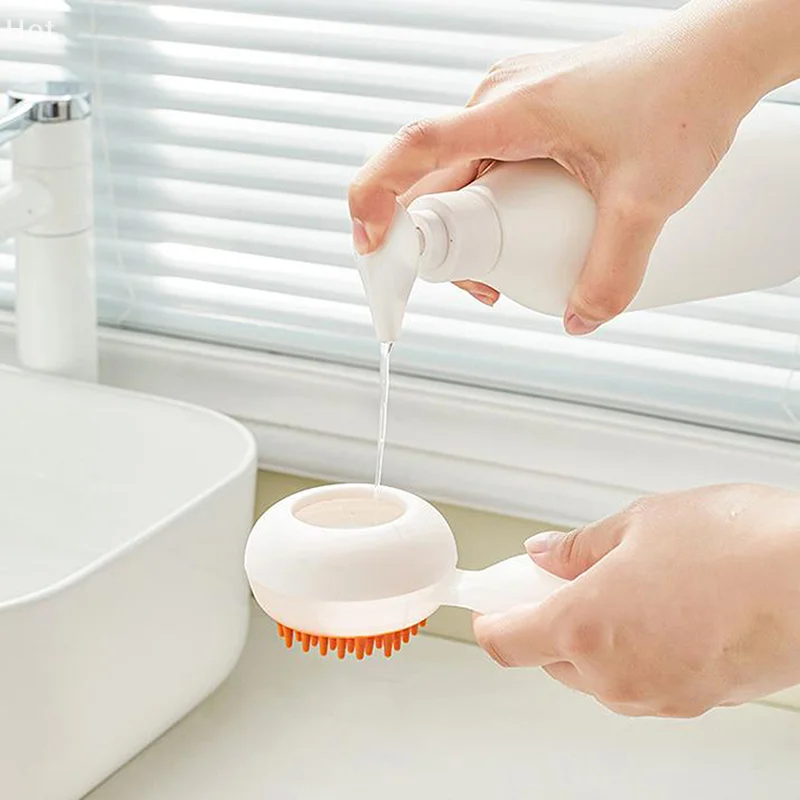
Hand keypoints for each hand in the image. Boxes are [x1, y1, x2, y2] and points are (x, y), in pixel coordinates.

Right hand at [348, 0, 796, 333]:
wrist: (721, 55)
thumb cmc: (686, 99)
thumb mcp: (647, 201)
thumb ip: (613, 271)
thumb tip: (579, 321)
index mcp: (511, 111)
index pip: (416, 150)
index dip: (377, 196)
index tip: (369, 245)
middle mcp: (500, 102)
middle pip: (435, 178)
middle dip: (434, 241)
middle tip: (471, 291)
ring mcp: (514, 105)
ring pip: (462, 175)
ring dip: (464, 229)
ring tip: (501, 277)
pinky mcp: (532, 114)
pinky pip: (486, 163)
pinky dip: (485, 206)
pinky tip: (515, 233)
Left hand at [473, 484, 799, 716]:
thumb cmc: (739, 548)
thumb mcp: (639, 523)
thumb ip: (579, 548)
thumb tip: (546, 554)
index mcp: (585, 626)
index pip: (505, 642)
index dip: (490, 617)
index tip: (490, 598)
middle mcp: (614, 674)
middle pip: (547, 659)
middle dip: (546, 619)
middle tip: (564, 578)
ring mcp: (656, 696)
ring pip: (594, 675)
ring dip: (591, 638)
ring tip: (625, 588)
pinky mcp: (693, 702)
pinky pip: (638, 682)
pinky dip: (631, 652)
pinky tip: (659, 611)